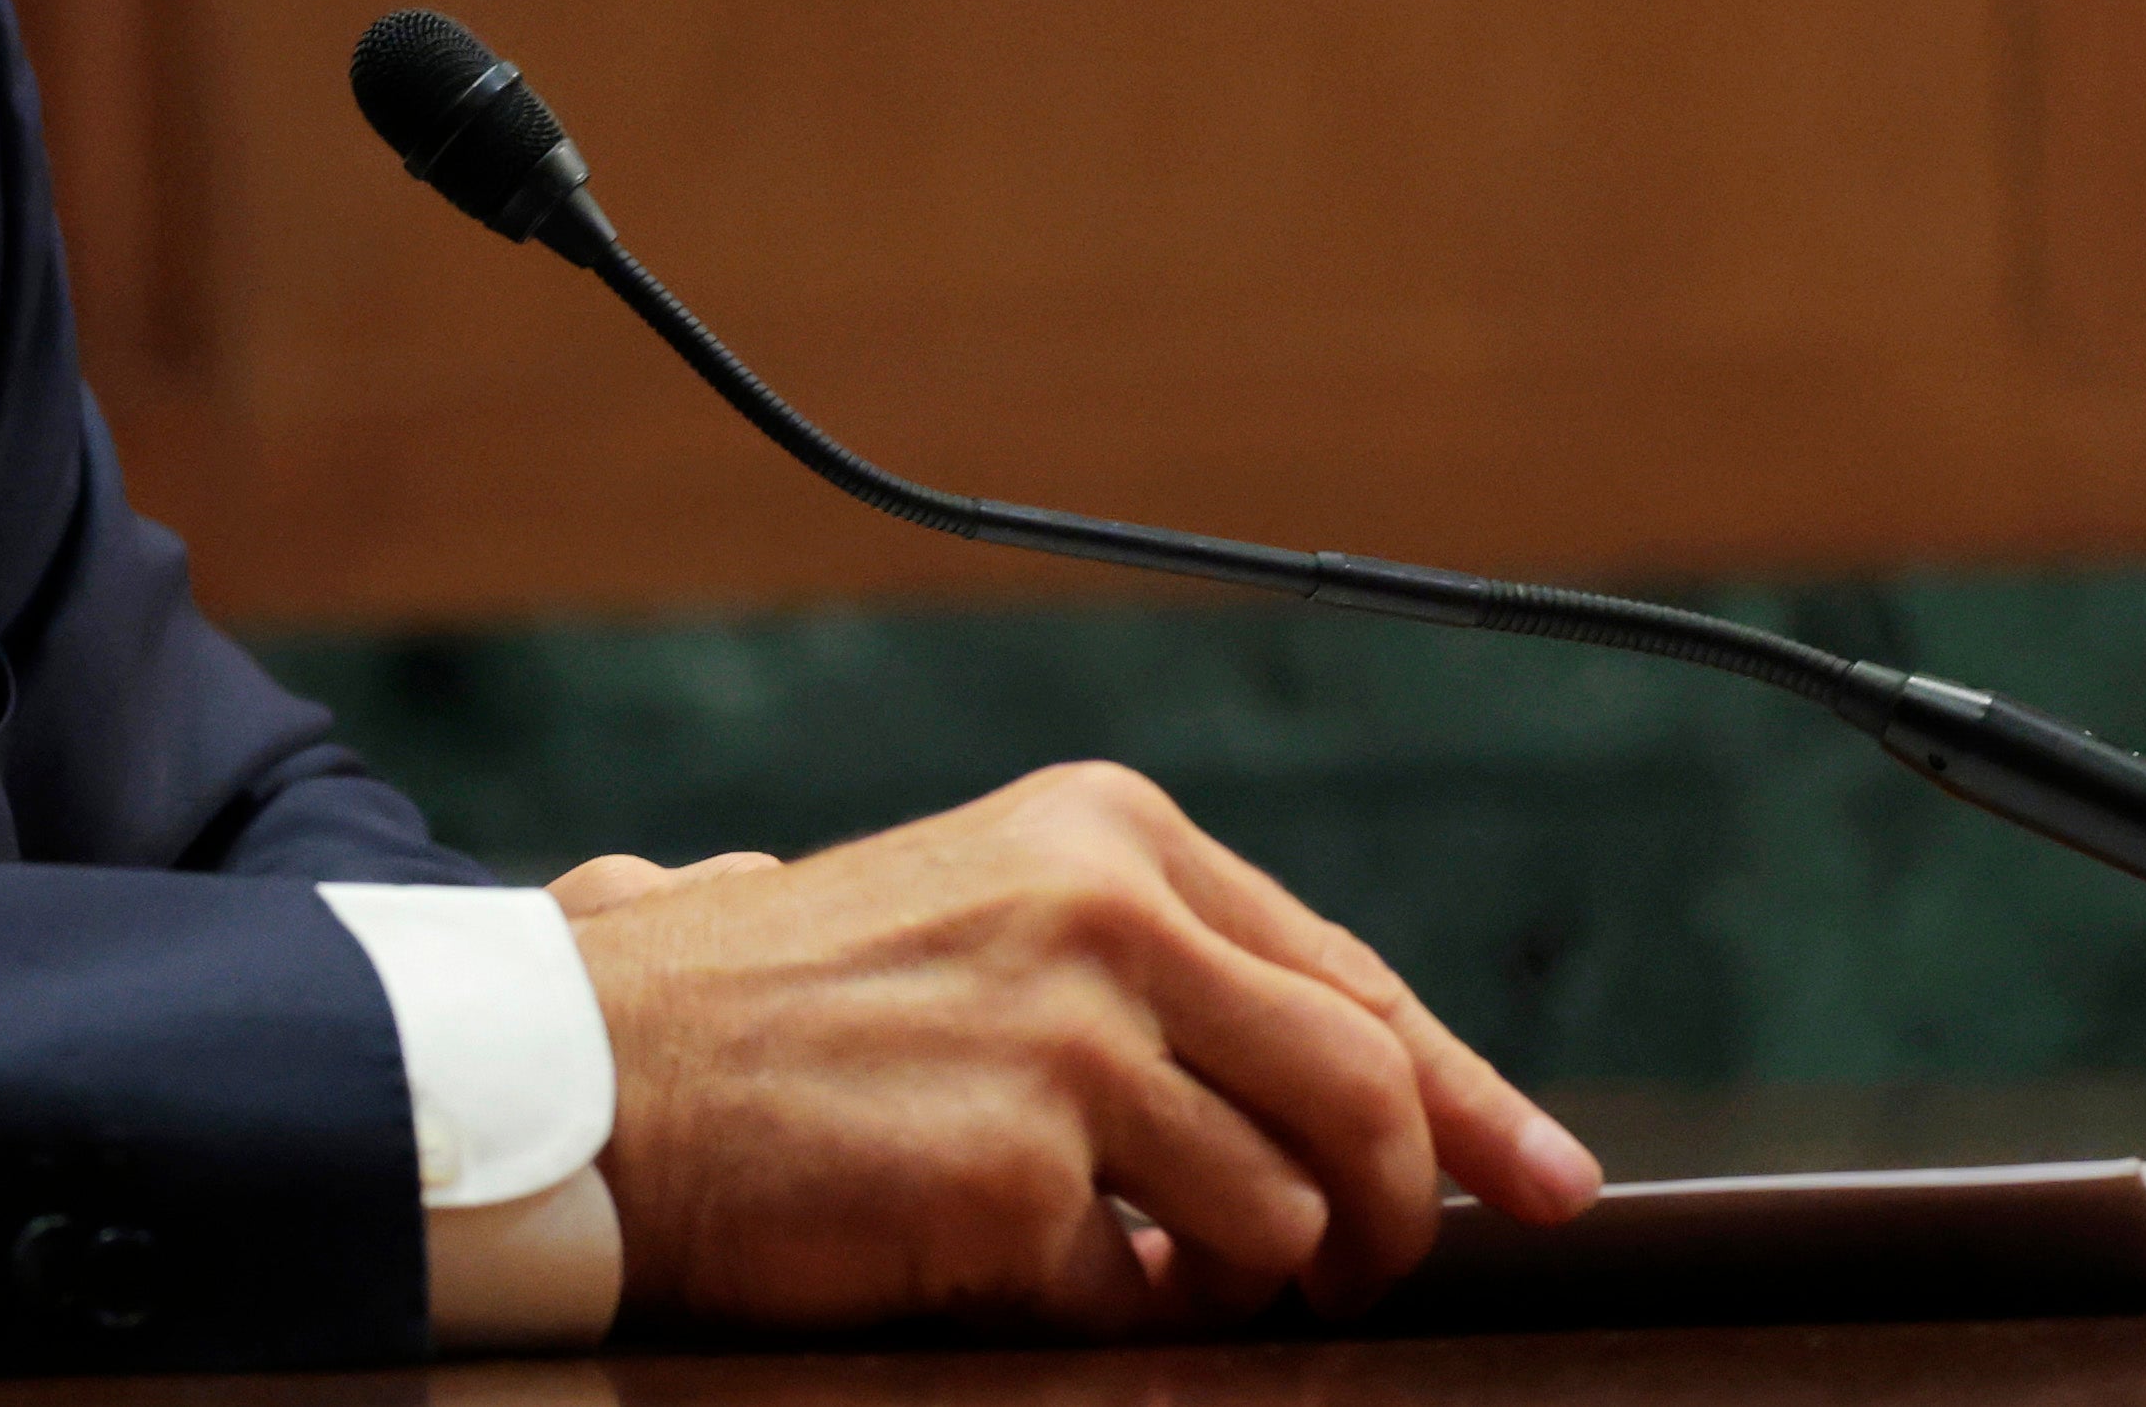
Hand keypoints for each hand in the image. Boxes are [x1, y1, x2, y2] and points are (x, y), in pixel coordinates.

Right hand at [561, 762, 1601, 1337]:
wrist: (596, 1075)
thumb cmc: (778, 1013)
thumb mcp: (985, 919)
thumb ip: (1163, 978)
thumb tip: (1375, 1099)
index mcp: (1105, 832)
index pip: (1352, 981)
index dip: (1472, 1101)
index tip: (1548, 1182)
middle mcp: (1104, 909)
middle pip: (1368, 1096)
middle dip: (1395, 1218)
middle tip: (1357, 1283)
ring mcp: (1067, 1041)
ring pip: (1285, 1217)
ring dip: (1240, 1282)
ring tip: (1145, 1272)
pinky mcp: (1018, 1177)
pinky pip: (1148, 1297)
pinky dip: (1109, 1314)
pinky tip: (1022, 1270)